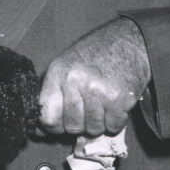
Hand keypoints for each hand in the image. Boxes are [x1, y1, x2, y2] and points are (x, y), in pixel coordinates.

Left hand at [39, 17, 151, 136]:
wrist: (129, 40)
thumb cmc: (95, 54)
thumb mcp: (67, 65)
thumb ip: (55, 94)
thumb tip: (40, 129)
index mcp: (58, 73)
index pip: (47, 116)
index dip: (52, 127)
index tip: (59, 126)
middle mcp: (75, 81)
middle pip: (72, 126)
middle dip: (80, 123)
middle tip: (88, 108)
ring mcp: (97, 91)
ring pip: (93, 129)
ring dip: (99, 122)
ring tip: (102, 103)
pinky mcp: (119, 99)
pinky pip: (113, 126)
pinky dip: (115, 121)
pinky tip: (115, 104)